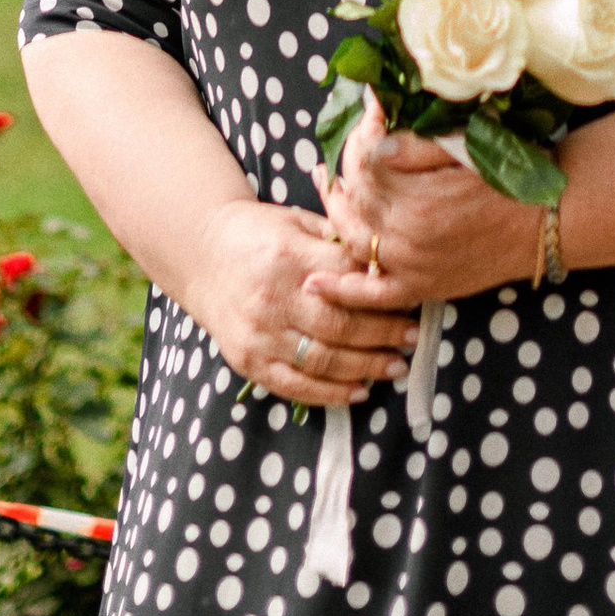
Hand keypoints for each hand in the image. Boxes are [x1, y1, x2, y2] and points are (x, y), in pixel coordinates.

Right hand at [178, 190, 418, 407]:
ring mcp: (258, 334)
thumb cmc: (259, 233)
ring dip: (366, 368)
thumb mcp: (298, 222)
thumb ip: (338, 242)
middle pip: (340, 326)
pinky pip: (295, 385)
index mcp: (289, 256)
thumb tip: (387, 265)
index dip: (382, 295)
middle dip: (383, 335)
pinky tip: (359, 390)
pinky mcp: (247, 361)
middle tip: (412, 338)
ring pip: (323, 360)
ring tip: (395, 366)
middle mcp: (272, 299)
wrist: (202, 254)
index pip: (347, 282)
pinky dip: (330, 394)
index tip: (411, 300)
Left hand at [318, 115, 543, 306]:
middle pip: (352, 203)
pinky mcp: (422, 288)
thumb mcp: (462, 148)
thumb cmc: (509, 176)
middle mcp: (407, 238)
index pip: (363, 166)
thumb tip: (372, 129)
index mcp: (417, 199)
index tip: (365, 116)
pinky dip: (342, 291)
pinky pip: (373, 295)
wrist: (547, 221)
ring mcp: (412, 267)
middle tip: (339, 151)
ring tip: (324, 187)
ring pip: (353, 242)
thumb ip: (413, 143)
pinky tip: (314, 282)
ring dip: (332, 216)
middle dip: (341, 172)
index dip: (357, 138)